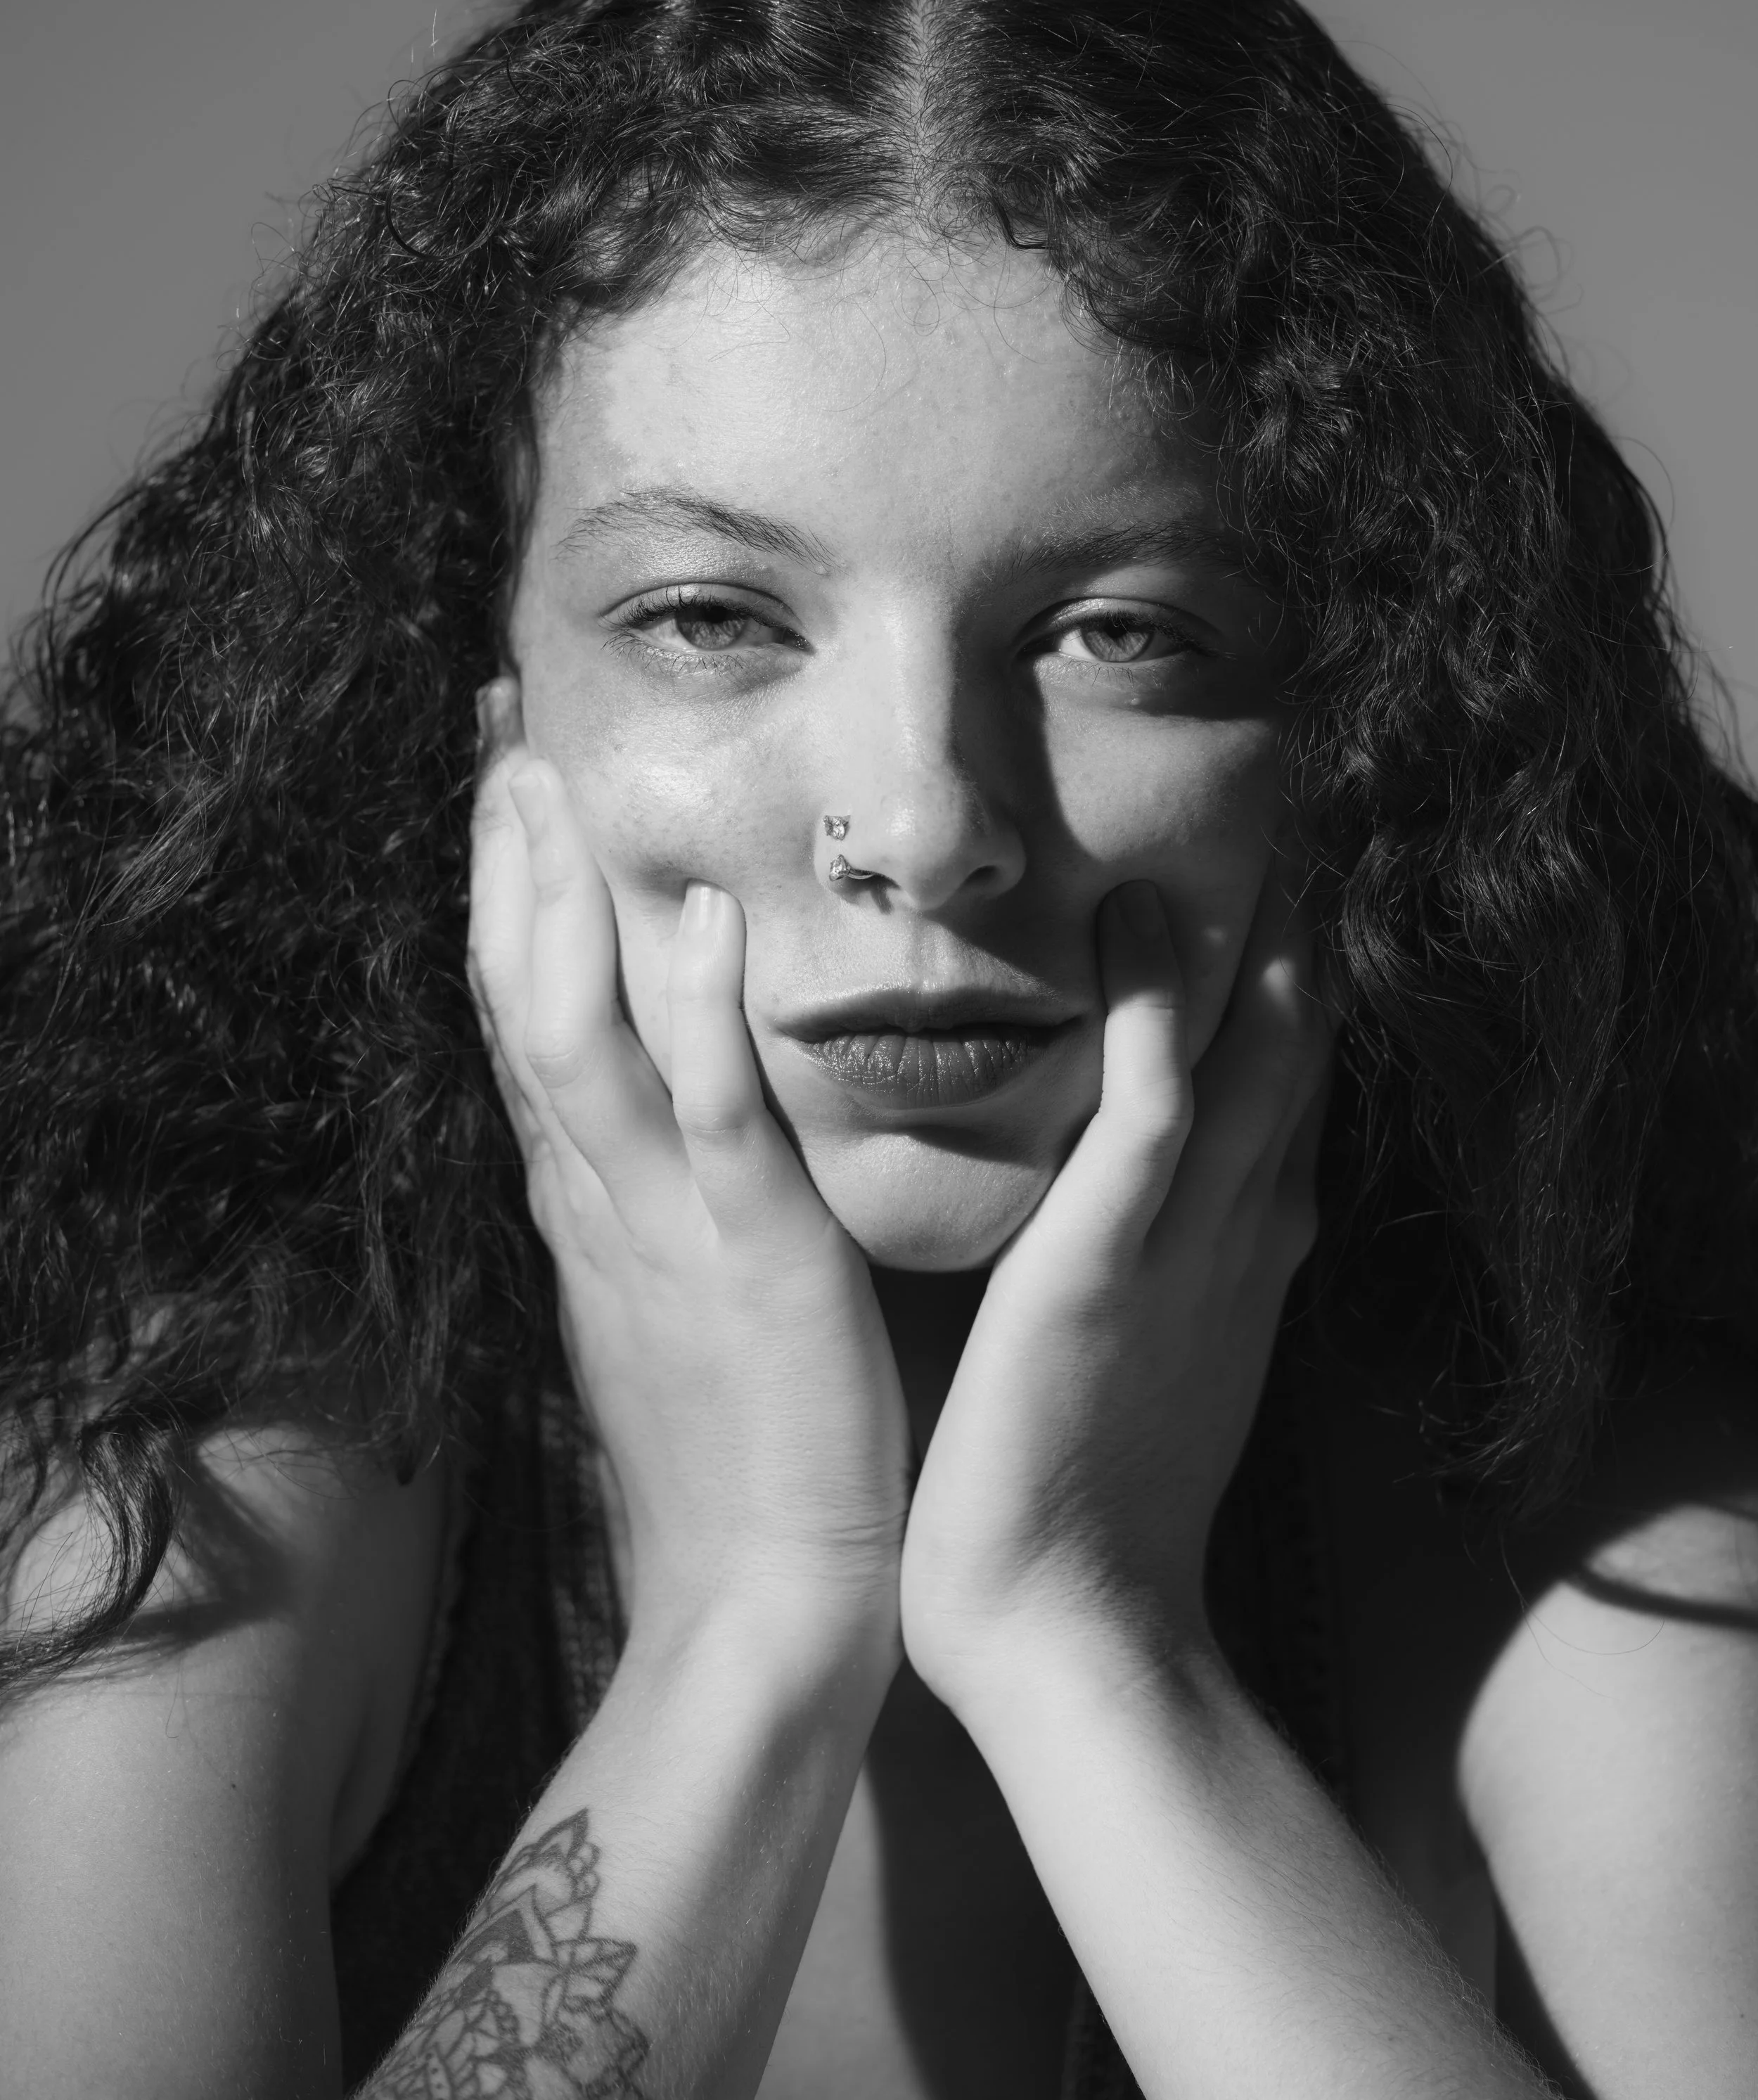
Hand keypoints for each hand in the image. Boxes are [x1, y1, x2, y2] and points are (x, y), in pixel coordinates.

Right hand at [468, 681, 911, 1647]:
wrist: (768, 1598)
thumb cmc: (739, 1444)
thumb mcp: (673, 1291)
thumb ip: (661, 1186)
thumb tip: (665, 1097)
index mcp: (590, 1203)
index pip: (524, 1024)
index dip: (500, 903)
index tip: (499, 782)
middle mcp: (599, 1201)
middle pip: (521, 1007)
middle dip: (502, 867)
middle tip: (495, 727)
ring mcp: (663, 1230)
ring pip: (578, 1047)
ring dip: (556, 910)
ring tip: (546, 780)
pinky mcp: (752, 1265)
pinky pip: (713, 1127)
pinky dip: (693, 1022)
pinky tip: (697, 918)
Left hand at [899, 869, 1328, 1706]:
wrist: (1059, 1631)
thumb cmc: (1080, 1498)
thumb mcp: (1144, 1350)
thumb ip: (1151, 1255)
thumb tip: (1136, 1183)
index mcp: (1237, 1252)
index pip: (1276, 1091)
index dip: (1287, 989)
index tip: (1273, 885)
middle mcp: (1234, 1235)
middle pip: (1290, 1055)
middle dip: (1297, 939)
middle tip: (1287, 819)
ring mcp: (1184, 1249)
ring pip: (1247, 1062)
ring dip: (1254, 942)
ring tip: (1247, 824)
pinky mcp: (1105, 1270)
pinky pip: (1150, 1116)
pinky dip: (1156, 1016)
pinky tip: (1137, 922)